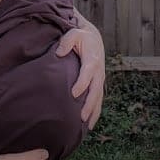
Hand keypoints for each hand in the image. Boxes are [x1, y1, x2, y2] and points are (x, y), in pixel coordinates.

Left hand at [56, 15, 104, 129]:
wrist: (94, 39)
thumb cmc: (81, 37)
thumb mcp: (74, 34)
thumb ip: (67, 41)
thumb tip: (59, 52)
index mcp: (92, 59)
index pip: (88, 73)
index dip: (82, 83)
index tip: (74, 94)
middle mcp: (98, 71)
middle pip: (95, 90)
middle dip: (89, 104)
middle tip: (81, 116)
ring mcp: (99, 79)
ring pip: (98, 98)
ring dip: (93, 111)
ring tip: (86, 125)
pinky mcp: (98, 84)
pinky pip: (98, 99)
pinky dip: (95, 111)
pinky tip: (89, 123)